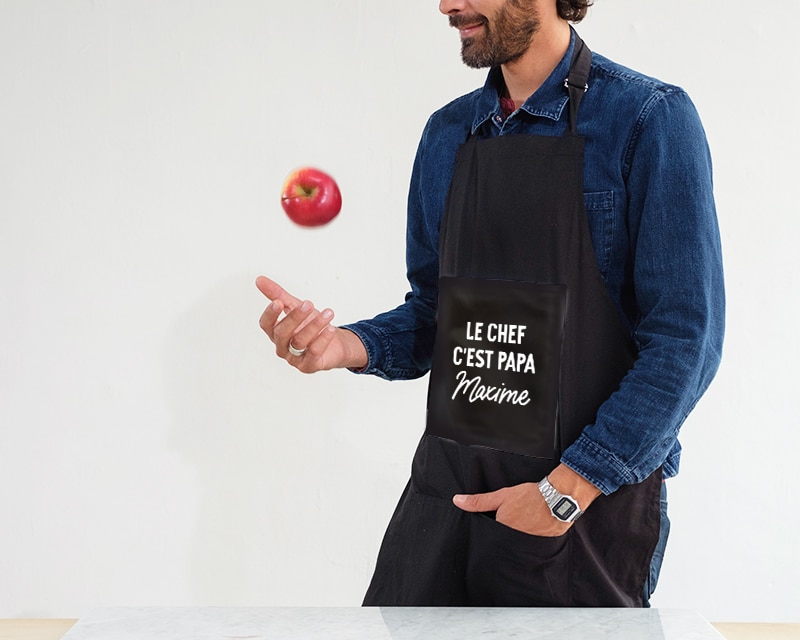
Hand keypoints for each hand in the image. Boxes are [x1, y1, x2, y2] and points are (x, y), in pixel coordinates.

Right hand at [256, 276, 367, 372]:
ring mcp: (294, 358)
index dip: (270, 314)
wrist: (335, 344)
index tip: (278, 302)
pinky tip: (330, 328)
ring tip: (328, 313)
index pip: (266, 325)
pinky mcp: (309, 365)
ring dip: (314, 325)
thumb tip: (259, 279)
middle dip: (295, 317)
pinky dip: (323, 339)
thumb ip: (278, 295)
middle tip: (309, 304)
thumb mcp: (295, 307)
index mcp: (276, 332)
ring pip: (299, 342)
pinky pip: (314, 352)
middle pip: (282, 333)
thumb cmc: (311, 324)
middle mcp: (282, 346)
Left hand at [452, 464, 601, 536]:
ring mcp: (529, 546)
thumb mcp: (502, 495)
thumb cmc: (530, 495)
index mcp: (503, 529)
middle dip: (505, 537)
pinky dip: (532, 542)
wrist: (559, 498)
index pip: (492, 536)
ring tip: (525, 526)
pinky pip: (532, 547)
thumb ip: (479, 501)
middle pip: (504, 543)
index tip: (497, 524)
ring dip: (519, 540)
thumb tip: (457, 501)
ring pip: (518, 546)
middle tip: (514, 523)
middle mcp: (514, 541)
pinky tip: (535, 531)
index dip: (493, 529)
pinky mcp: (543, 547)